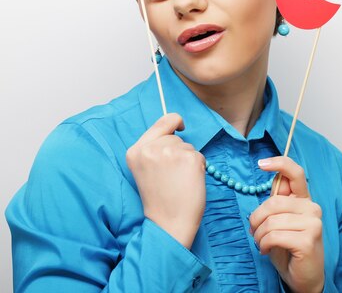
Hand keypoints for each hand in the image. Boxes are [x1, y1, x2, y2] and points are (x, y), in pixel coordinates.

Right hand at [126, 113, 205, 248]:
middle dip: (178, 151)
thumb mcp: (145, 169)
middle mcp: (151, 148)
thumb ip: (154, 149)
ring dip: (188, 160)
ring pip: (188, 146)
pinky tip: (189, 182)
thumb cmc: (159, 199)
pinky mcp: (190, 158)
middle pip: (175, 137)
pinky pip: (200, 156)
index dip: (174, 121)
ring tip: (178, 181)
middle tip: (172, 176)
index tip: (181, 126)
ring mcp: (171, 152)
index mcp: (136, 151)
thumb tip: (175, 128)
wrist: (168, 223)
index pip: (162, 121)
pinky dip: (199, 167)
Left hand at [249, 156, 324, 292]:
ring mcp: (313, 224)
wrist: (304, 277)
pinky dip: (264, 244)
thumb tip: (272, 180)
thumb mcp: (280, 222)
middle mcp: (312, 208)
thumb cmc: (289, 248)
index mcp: (304, 200)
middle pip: (274, 202)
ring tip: (261, 243)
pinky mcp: (308, 240)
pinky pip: (274, 236)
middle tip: (254, 232)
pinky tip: (266, 250)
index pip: (295, 173)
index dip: (279, 163)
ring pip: (271, 221)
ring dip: (258, 235)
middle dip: (256, 218)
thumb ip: (278, 203)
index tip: (261, 164)